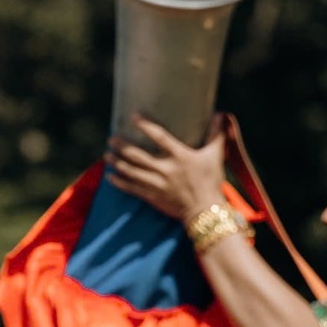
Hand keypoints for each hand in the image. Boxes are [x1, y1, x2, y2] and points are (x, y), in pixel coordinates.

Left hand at [104, 114, 229, 222]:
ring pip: (131, 171)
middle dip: (122, 146)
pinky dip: (119, 182)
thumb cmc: (211, 182)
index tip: (133, 116)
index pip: (159, 136)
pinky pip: (132, 188)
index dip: (145, 126)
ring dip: (117, 162)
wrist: (205, 212)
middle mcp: (165, 169)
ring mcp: (157, 184)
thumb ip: (215, 134)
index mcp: (180, 156)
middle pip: (138, 155)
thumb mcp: (215, 156)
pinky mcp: (152, 196)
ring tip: (107, 155)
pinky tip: (109, 177)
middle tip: (111, 138)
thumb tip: (219, 114)